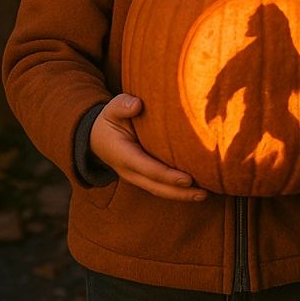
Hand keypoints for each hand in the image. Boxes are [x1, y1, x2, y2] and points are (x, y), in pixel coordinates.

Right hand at [90, 93, 206, 201]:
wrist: (96, 136)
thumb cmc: (109, 119)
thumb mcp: (112, 109)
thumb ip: (122, 106)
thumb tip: (137, 105)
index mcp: (123, 155)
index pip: (148, 168)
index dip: (168, 176)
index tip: (187, 179)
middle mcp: (129, 171)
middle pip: (156, 187)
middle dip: (180, 192)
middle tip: (203, 194)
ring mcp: (136, 176)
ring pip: (159, 190)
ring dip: (181, 195)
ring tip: (204, 195)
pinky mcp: (143, 176)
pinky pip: (160, 186)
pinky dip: (176, 190)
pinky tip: (194, 189)